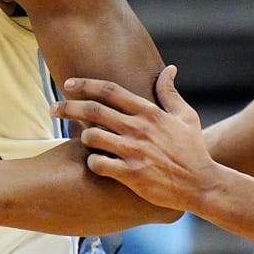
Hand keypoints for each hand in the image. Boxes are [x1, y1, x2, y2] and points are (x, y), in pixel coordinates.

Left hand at [53, 65, 214, 211]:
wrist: (201, 183)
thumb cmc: (193, 149)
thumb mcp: (186, 117)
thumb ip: (170, 93)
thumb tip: (170, 69)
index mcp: (149, 112)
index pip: (109, 91)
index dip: (85, 85)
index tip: (68, 85)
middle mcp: (138, 129)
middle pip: (93, 110)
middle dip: (67, 107)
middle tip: (52, 109)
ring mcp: (133, 152)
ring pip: (92, 137)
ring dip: (81, 137)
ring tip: (81, 140)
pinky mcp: (131, 174)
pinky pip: (98, 164)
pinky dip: (91, 162)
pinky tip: (94, 163)